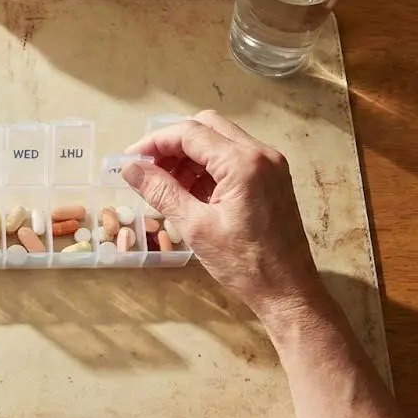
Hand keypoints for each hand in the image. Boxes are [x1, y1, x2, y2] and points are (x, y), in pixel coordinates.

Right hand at [122, 111, 322, 320]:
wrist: (288, 290)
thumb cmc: (243, 263)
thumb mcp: (195, 227)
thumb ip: (161, 191)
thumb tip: (130, 169)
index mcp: (243, 163)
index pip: (190, 133)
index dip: (155, 142)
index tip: (130, 160)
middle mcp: (261, 154)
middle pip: (206, 127)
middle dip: (172, 144)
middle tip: (148, 169)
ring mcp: (270, 165)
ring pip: (220, 141)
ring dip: (189, 156)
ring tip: (166, 185)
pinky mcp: (272, 178)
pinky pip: (233, 158)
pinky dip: (208, 167)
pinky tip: (191, 192)